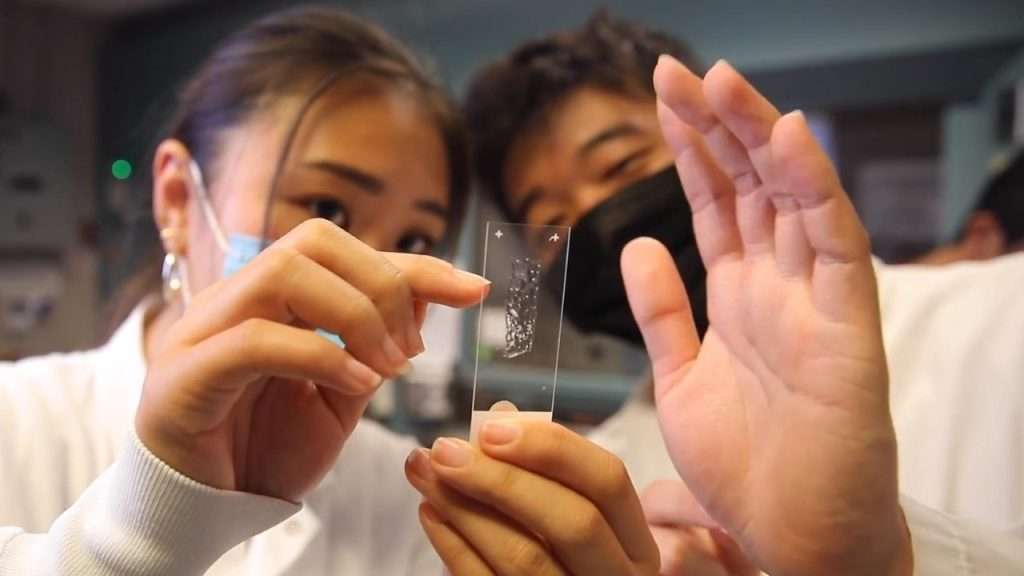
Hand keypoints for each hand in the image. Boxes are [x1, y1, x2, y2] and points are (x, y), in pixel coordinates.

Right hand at [137, 218, 488, 501]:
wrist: (208, 508)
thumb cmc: (268, 448)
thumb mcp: (342, 394)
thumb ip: (375, 346)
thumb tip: (425, 298)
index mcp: (269, 296)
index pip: (343, 250)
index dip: (414, 263)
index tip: (472, 289)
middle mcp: (233, 298)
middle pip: (314, 241)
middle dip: (385, 285)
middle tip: (412, 353)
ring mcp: (203, 330)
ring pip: (285, 273)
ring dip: (357, 316)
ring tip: (389, 369)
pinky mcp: (184, 375)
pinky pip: (257, 340)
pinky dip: (322, 356)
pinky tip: (360, 385)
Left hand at [404, 420, 660, 574]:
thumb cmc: (560, 551)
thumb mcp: (570, 511)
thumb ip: (541, 466)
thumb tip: (498, 420)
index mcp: (636, 542)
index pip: (608, 480)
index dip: (551, 448)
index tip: (491, 428)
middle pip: (573, 522)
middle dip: (502, 480)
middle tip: (444, 451)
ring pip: (525, 558)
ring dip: (464, 508)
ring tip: (424, 472)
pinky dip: (453, 546)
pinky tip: (431, 512)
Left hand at [621, 57, 911, 574]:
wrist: (795, 540)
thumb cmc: (746, 467)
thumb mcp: (680, 377)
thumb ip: (661, 312)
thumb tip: (637, 244)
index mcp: (739, 297)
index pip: (714, 205)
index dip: (689, 150)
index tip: (659, 99)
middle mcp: (778, 288)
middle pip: (750, 187)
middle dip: (716, 126)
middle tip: (679, 71)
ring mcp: (815, 302)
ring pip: (791, 198)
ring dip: (759, 136)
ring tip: (725, 80)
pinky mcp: (849, 328)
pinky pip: (833, 244)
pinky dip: (813, 188)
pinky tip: (788, 137)